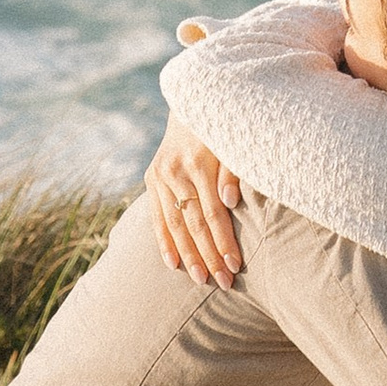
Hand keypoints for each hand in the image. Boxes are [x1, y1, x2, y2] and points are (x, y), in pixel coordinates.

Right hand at [150, 51, 242, 284]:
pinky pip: (157, 216)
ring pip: (174, 223)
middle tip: (223, 283)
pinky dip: (164, 242)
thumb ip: (233, 171)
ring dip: (188, 255)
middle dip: (209, 255)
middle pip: (194, 223)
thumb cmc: (224, 128)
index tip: (235, 266)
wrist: (192, 102)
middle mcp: (175, 169)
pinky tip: (173, 265)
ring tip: (201, 280)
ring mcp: (160, 175)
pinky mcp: (151, 178)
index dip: (224, 241)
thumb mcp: (234, 143)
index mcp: (199, 161)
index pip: (213, 212)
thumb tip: (231, 202)